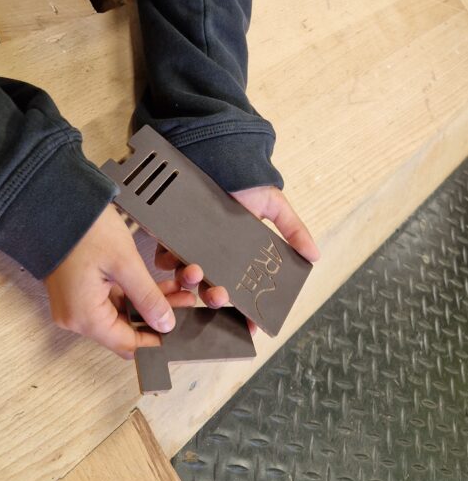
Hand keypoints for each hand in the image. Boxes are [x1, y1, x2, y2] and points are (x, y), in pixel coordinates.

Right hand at [45, 204, 203, 358]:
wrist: (56, 203)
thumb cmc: (84, 230)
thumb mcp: (125, 263)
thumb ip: (147, 297)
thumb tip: (165, 323)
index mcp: (84, 316)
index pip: (126, 344)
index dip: (155, 339)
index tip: (178, 328)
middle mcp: (75, 316)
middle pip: (124, 330)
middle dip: (155, 318)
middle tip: (184, 301)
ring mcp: (75, 304)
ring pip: (119, 315)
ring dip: (146, 304)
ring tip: (176, 289)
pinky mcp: (78, 291)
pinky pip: (109, 301)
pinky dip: (132, 295)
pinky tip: (154, 285)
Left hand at [156, 185, 319, 331]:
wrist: (216, 154)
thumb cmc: (245, 180)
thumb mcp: (274, 204)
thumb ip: (293, 230)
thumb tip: (315, 255)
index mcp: (239, 255)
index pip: (243, 291)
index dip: (245, 312)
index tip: (248, 327)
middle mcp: (215, 256)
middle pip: (213, 288)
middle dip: (215, 299)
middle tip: (219, 295)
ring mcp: (191, 248)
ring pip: (189, 277)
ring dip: (191, 282)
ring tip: (195, 272)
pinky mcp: (170, 236)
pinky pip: (165, 257)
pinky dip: (168, 262)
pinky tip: (173, 258)